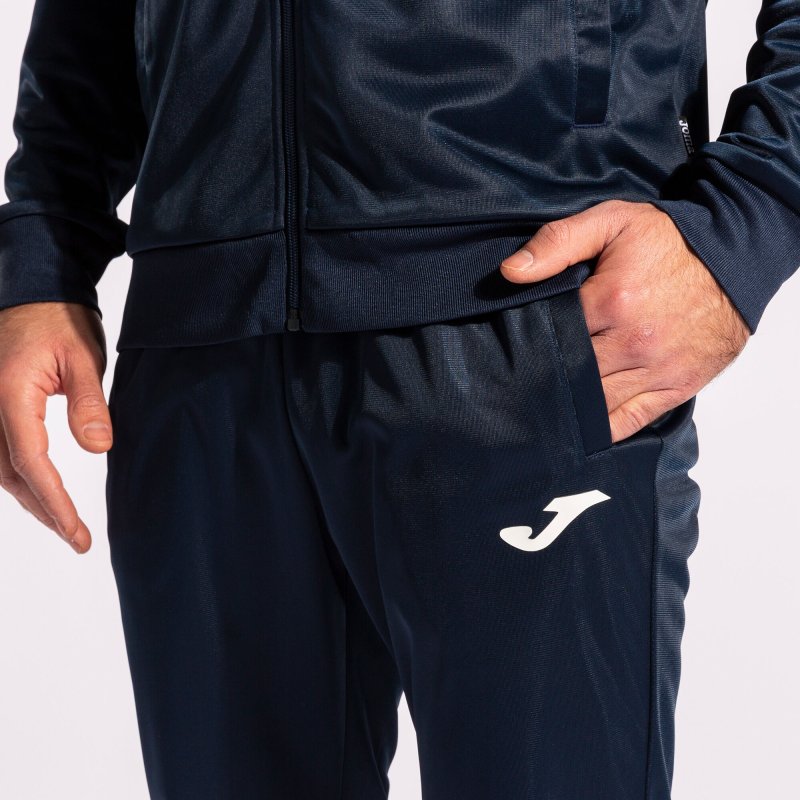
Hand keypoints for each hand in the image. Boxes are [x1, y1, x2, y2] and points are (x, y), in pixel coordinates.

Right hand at [0, 302, 111, 552]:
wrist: (34, 290)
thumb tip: (98, 448)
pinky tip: (38, 491)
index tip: (76, 531)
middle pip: (9, 473)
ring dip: (28, 497)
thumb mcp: (85, 357)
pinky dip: (16, 476)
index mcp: (10, 394)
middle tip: (76, 538)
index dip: (54, 503)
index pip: (31, 463)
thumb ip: (89, 404)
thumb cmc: (60, 319)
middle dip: (43, 510)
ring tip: (63, 523)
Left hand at [500, 199, 750, 442]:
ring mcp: (657, 369)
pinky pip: (630, 420)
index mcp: (612, 301)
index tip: (512, 345)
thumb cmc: (671, 240)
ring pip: (595, 404)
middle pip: (569, 374)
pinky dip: (602, 430)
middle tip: (517, 382)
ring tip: (540, 407)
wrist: (737, 258)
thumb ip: (558, 242)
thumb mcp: (611, 221)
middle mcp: (634, 342)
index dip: (529, 342)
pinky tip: (579, 430)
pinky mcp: (676, 387)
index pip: (551, 334)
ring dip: (568, 406)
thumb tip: (510, 272)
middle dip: (543, 377)